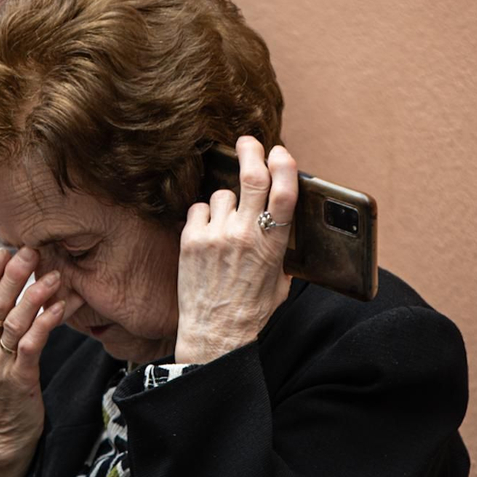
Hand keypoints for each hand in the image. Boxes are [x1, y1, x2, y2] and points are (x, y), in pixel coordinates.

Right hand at [0, 246, 79, 476]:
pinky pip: (31, 345)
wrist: (5, 432)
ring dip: (35, 295)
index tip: (4, 249)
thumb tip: (12, 282)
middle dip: (12, 274)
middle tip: (31, 251)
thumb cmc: (3, 385)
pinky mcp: (19, 379)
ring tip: (54, 275)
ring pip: (13, 322)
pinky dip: (46, 322)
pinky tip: (61, 307)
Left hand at [175, 136, 296, 363]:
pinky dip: (204, 217)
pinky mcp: (191, 239)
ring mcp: (216, 234)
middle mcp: (245, 233)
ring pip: (222, 194)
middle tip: (247, 141)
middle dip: (251, 151)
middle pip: (251, 175)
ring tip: (226, 225)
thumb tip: (279, 220)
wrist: (214, 335)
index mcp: (273, 244)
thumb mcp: (280, 280)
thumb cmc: (251, 310)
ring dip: (226, 202)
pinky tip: (207, 235)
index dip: (284, 164)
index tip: (280, 152)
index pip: (285, 191)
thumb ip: (279, 247)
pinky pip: (199, 210)